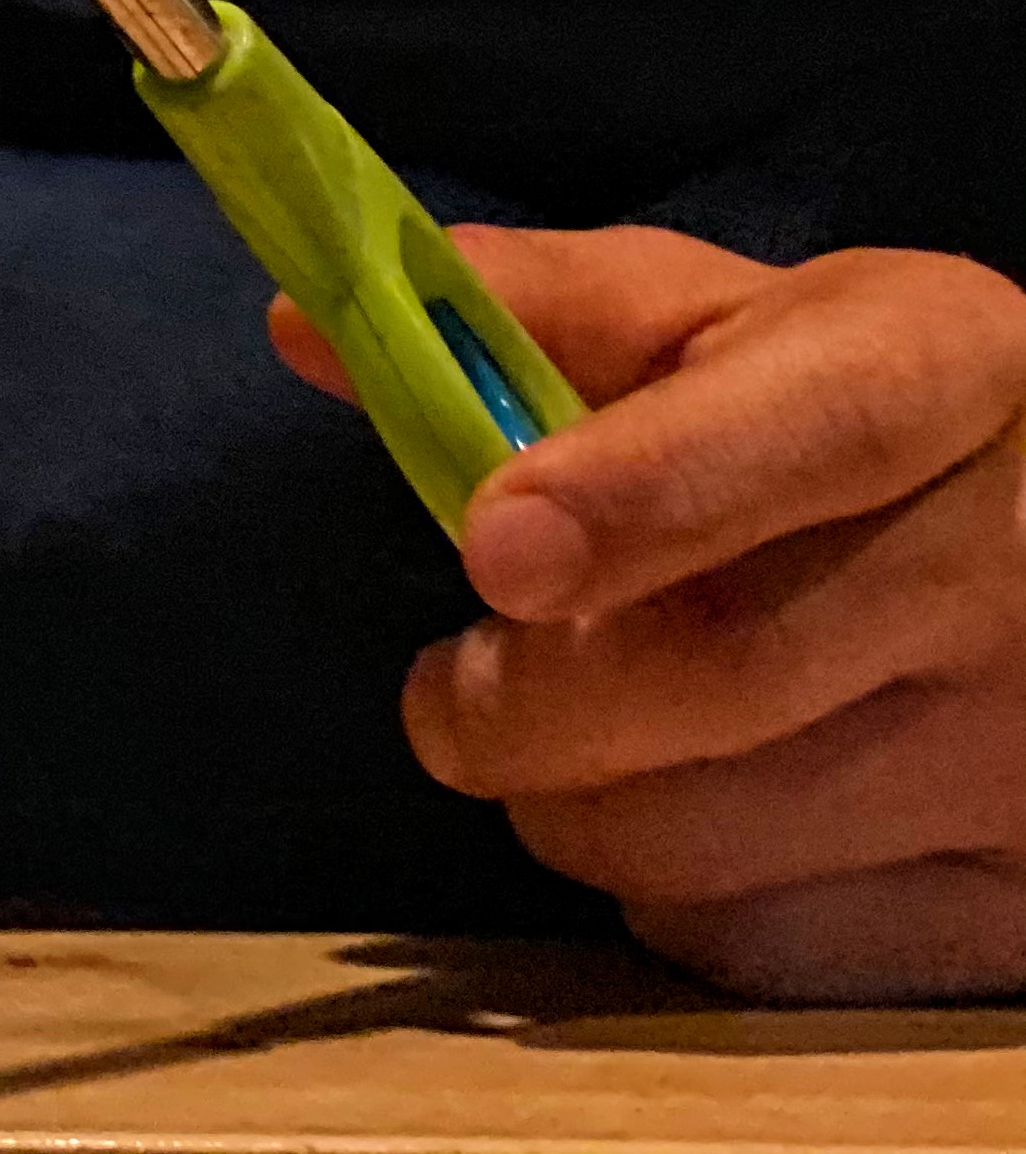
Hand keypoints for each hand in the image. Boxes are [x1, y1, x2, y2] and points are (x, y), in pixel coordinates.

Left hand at [271, 226, 1025, 1000]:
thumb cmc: (858, 419)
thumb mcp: (734, 324)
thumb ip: (534, 313)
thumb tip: (305, 326)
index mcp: (939, 374)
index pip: (812, 433)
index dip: (640, 492)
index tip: (493, 547)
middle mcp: (1009, 567)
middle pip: (723, 670)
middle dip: (521, 696)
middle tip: (450, 689)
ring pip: (714, 835)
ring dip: (573, 802)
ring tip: (572, 738)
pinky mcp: (1014, 907)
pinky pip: (764, 947)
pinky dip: (670, 898)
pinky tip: (687, 815)